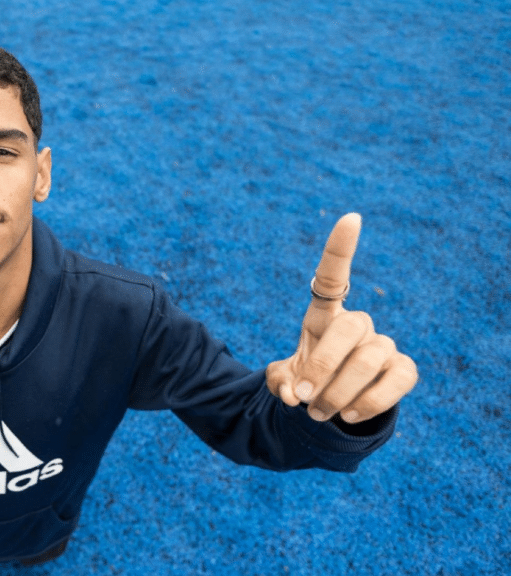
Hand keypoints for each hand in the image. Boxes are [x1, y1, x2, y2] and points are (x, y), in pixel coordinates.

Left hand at [266, 214, 416, 423]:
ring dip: (337, 394)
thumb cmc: (305, 381)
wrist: (332, 406)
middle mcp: (357, 323)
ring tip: (317, 413)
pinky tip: (348, 415)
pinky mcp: (403, 369)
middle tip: (303, 397)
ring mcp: (383, 345)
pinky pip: (395, 381)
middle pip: (347, 330)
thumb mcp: (283, 380)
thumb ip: (278, 383)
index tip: (352, 217)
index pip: (333, 275)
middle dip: (322, 367)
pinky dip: (367, 404)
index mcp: (323, 315)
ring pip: (367, 362)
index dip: (341, 248)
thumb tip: (291, 393)